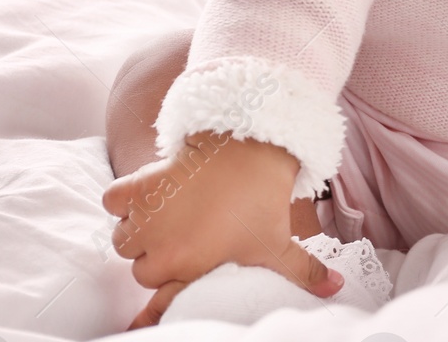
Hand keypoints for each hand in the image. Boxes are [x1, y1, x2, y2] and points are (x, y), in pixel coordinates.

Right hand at [102, 132, 343, 328]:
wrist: (251, 147)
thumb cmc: (263, 200)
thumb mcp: (281, 242)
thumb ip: (303, 273)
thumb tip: (334, 289)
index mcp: (190, 269)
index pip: (156, 300)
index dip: (160, 294)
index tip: (168, 275)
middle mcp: (163, 250)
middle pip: (140, 266)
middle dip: (155, 254)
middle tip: (179, 236)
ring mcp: (148, 219)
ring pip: (123, 237)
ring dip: (138, 228)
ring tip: (167, 215)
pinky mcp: (140, 186)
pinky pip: (113, 202)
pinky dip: (123, 200)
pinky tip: (146, 194)